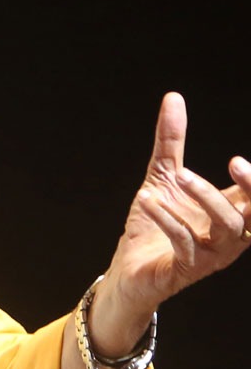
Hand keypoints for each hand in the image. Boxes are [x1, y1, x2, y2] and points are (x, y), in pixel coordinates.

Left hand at [92, 92, 250, 354]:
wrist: (129, 271)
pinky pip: (185, 244)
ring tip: (179, 176)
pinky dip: (168, 220)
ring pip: (226, 228)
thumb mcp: (162, 177)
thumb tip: (173, 98)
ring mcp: (210, 256)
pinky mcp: (185, 269)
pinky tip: (148, 201)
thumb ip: (171, 142)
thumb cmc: (153, 227)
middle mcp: (228, 237)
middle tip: (236, 163)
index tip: (241, 160)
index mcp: (230, 214)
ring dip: (204, 198)